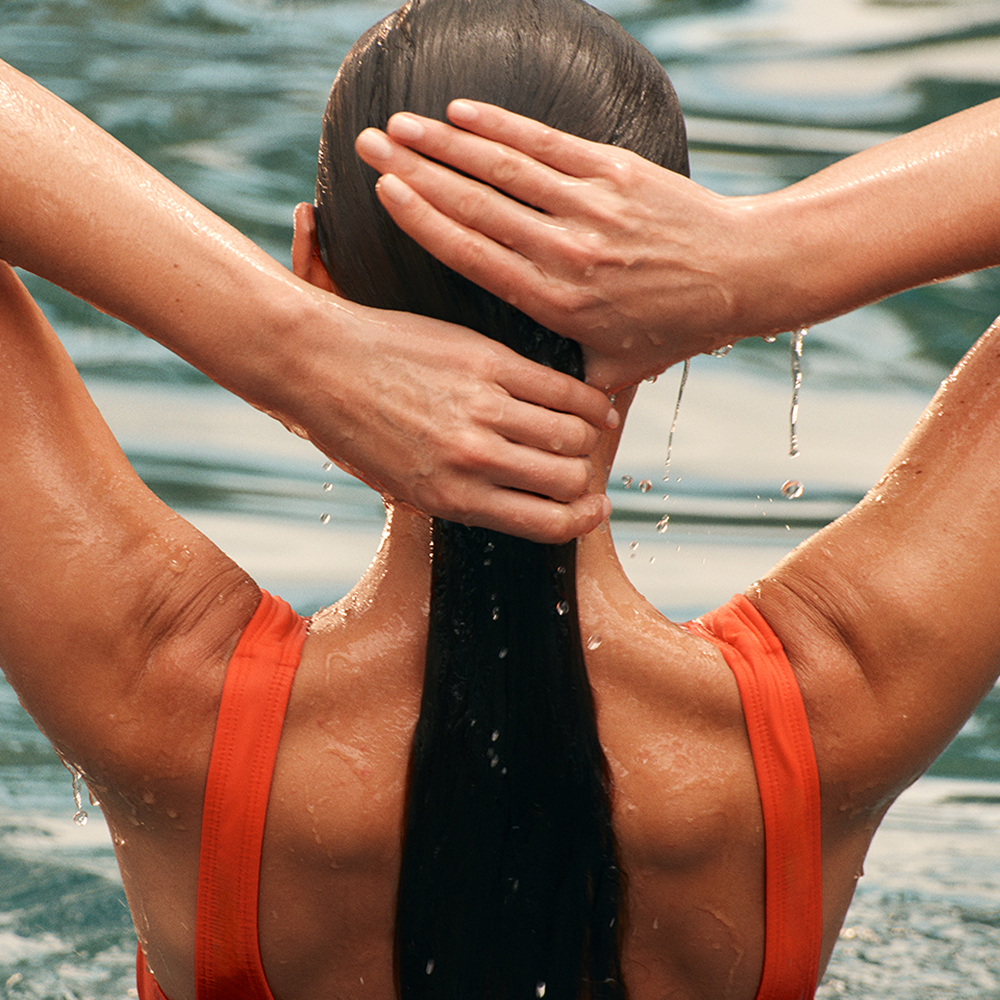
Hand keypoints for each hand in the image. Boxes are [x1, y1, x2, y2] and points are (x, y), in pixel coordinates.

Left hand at [265, 285, 614, 543]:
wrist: (316, 363)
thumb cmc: (353, 428)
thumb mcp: (400, 483)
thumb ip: (457, 495)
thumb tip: (515, 499)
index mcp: (450, 499)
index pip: (547, 524)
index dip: (582, 520)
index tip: (593, 510)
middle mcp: (472, 460)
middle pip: (570, 480)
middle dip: (587, 479)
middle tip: (586, 466)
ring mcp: (482, 409)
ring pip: (574, 434)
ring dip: (591, 438)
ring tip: (591, 432)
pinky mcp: (488, 362)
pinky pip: (562, 388)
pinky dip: (589, 400)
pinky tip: (593, 403)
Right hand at [355, 101, 773, 390]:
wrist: (744, 275)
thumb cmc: (675, 327)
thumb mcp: (616, 368)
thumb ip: (564, 380)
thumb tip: (521, 401)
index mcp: (557, 301)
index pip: (473, 253)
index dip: (423, 219)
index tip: (383, 193)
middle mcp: (568, 250)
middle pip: (476, 203)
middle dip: (416, 170)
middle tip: (367, 146)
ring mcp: (592, 206)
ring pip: (505, 167)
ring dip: (447, 141)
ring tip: (400, 124)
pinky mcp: (616, 172)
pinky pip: (546, 143)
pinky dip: (502, 126)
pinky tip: (463, 113)